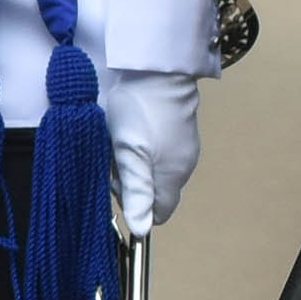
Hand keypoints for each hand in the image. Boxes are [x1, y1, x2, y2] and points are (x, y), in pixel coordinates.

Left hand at [106, 68, 200, 234]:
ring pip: (156, 170)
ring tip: (122, 141)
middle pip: (156, 191)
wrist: (158, 69)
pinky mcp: (181, 131)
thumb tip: (141, 230)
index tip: (121, 185)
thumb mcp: (129, 154)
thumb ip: (136, 191)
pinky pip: (161, 152)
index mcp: (173, 177)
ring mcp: (185, 147)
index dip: (138, 206)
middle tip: (115, 158)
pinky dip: (145, 149)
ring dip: (137, 163)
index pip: (161, 212)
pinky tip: (133, 131)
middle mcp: (184, 167)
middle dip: (133, 182)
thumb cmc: (140, 112)